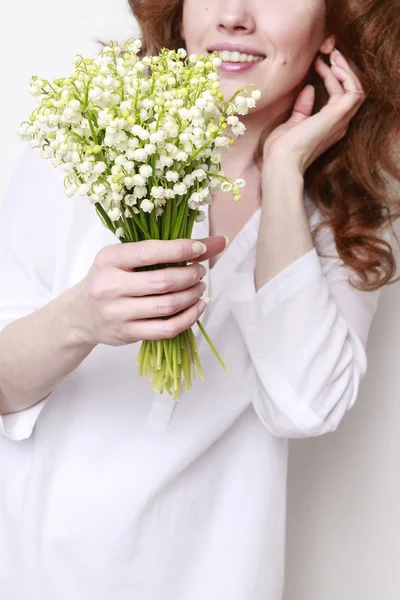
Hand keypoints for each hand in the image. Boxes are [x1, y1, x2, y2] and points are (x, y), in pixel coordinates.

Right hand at [74, 236, 225, 346]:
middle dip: (190, 275)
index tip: (201, 248)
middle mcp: (110, 286)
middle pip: (163, 282)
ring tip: (199, 287)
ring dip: (192, 295)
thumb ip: (158, 250)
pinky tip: (197, 307)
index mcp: (109, 259)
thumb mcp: (121, 259)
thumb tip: (210, 243)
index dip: (180, 249)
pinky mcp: (127, 333)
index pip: (149, 252)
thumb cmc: (107, 280)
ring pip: (167, 305)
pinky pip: (167, 329)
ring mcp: (118, 313)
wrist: (79, 315)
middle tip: (199, 271)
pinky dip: (189, 317)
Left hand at [263, 49, 365, 173]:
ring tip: (333, 55)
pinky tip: (334, 66)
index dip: (330, 77)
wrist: (281, 161)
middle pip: (350, 92)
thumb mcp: (292, 122)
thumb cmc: (281, 149)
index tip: (317, 62)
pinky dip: (347, 77)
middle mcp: (338, 124)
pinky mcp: (337, 116)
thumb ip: (302, 107)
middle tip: (329, 52)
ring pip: (355, 90)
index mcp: (328, 126)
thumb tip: (310, 88)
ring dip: (346, 70)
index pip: (338, 97)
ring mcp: (340, 121)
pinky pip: (353, 91)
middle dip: (341, 70)